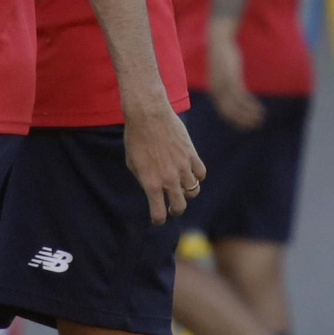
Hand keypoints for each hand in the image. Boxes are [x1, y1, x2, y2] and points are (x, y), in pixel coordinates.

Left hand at [122, 100, 206, 224]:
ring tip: (181, 188)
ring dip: (187, 193)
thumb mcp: (132, 162)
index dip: (158, 219)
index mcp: (151, 183)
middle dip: (175, 209)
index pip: (158, 213)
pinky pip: (201, 174)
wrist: (148, 115)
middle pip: (179, 206)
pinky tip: (190, 173)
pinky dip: (197, 176)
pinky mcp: (192, 155)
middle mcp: (169, 179)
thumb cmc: (135, 137)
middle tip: (172, 207)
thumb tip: (152, 188)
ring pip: (193, 191)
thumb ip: (143, 179)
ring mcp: (183, 168)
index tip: (158, 218)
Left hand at [207, 29, 264, 130]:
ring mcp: (224, 85)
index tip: (247, 127)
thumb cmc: (223, 59)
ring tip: (261, 118)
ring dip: (250, 114)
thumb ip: (227, 86)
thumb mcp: (223, 75)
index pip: (224, 113)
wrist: (219, 43)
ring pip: (237, 106)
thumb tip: (235, 94)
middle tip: (256, 125)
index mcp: (214, 92)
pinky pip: (242, 96)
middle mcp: (217, 91)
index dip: (236, 122)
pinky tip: (260, 108)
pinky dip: (251, 104)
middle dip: (243, 121)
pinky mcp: (232, 79)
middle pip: (230, 112)